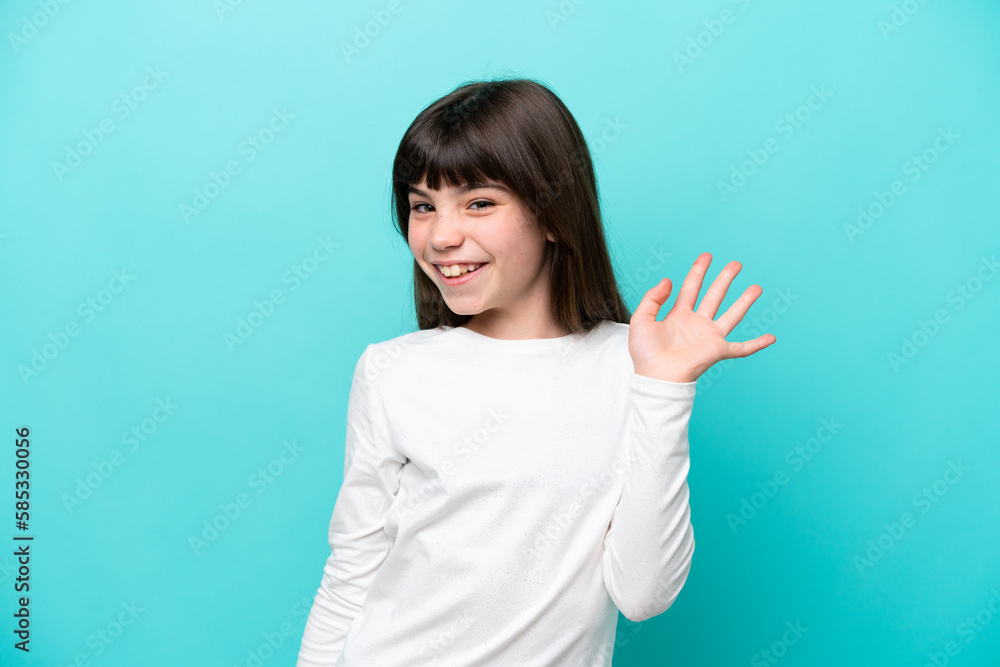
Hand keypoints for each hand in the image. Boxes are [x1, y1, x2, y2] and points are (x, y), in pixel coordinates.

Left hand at [629, 252, 775, 382]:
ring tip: (757, 288)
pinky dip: (757, 344)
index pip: (691, 288)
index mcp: (679, 315)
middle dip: (725, 279)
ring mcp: (709, 336)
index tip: (707, 256)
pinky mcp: (717, 351)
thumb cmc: (645, 353)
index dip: (698, 271)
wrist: (655, 376)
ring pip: (732, 315)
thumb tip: (668, 280)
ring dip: (745, 301)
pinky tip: (772, 338)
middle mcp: (697, 323)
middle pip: (714, 296)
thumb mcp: (642, 319)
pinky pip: (742, 348)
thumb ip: (652, 298)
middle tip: (736, 264)